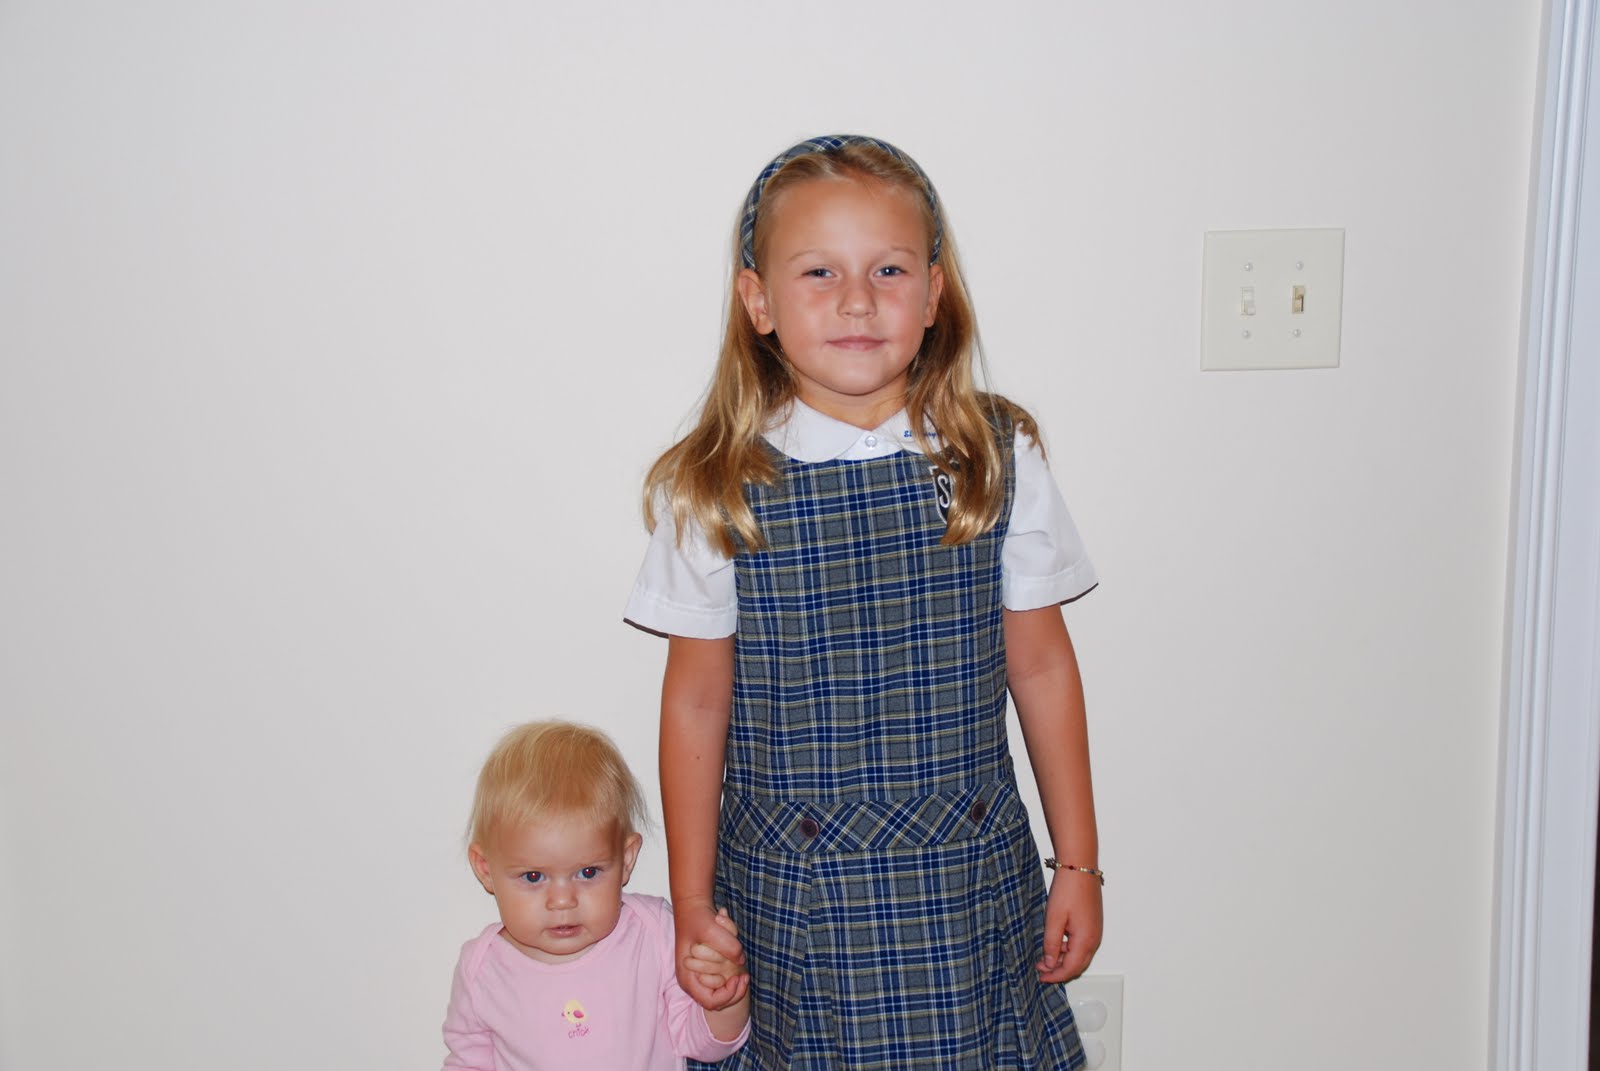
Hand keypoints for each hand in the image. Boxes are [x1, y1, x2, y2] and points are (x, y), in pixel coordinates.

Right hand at [675, 900, 747, 1010]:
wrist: (694, 908)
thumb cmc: (697, 919)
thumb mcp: (711, 929)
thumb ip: (727, 945)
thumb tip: (741, 960)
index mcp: (688, 978)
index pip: (710, 1002)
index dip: (727, 995)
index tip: (737, 978)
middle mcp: (694, 981)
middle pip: (718, 1001)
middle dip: (734, 992)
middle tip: (745, 977)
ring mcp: (701, 976)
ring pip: (723, 992)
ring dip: (735, 984)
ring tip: (745, 972)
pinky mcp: (709, 969)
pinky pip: (724, 981)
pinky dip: (734, 975)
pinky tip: (741, 963)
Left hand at [1036, 868, 1101, 983]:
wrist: (1079, 867)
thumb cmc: (1068, 890)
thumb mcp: (1053, 919)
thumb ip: (1051, 944)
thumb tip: (1050, 964)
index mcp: (1086, 941)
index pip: (1070, 969)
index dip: (1054, 976)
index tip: (1040, 977)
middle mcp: (1094, 939)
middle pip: (1078, 966)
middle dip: (1059, 970)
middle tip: (1040, 969)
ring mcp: (1095, 931)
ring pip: (1080, 955)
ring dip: (1063, 960)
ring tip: (1045, 956)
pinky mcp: (1093, 924)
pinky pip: (1082, 944)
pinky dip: (1069, 949)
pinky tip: (1056, 943)